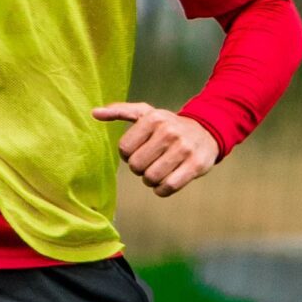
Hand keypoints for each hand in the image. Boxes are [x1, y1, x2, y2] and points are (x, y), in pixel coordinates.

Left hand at [93, 102, 219, 197]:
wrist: (206, 131)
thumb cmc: (168, 125)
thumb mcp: (146, 113)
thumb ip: (120, 112)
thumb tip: (94, 113)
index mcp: (153, 118)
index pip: (124, 149)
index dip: (128, 155)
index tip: (138, 151)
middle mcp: (169, 131)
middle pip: (137, 166)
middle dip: (140, 169)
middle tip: (149, 163)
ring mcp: (184, 149)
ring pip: (151, 178)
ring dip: (151, 180)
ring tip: (158, 172)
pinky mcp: (196, 165)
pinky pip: (168, 187)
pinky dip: (162, 190)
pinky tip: (166, 182)